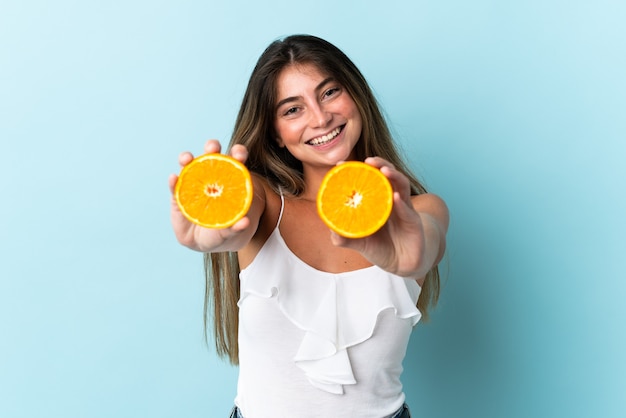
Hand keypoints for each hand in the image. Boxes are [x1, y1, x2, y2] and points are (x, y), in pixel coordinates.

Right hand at [168, 139, 256, 251]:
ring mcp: (193, 184)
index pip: (235, 160)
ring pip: (189, 166)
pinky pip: (175, 187)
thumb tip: (244, 223)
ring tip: (187, 159)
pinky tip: (173, 178)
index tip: (239, 154)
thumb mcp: (232, 230)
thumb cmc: (224, 228)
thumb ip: (237, 227)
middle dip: (212, 147)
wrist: (207, 240)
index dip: (238, 153)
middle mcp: (211, 176)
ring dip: (187, 158)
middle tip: (213, 148)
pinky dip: (174, 181)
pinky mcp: (178, 196)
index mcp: (230, 179)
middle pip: (212, 155)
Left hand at [329, 157, 447, 278]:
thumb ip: (345, 237)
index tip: (340, 164)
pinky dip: (401, 204)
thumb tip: (330, 230)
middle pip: (388, 175)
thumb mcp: (360, 243)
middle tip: (368, 161)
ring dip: (394, 176)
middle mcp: (392, 200)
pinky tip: (394, 197)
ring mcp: (405, 209)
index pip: (368, 180)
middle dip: (380, 164)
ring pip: (402, 186)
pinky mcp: (414, 222)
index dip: (356, 170)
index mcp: (378, 201)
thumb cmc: (381, 248)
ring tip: (384, 170)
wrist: (402, 265)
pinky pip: (408, 210)